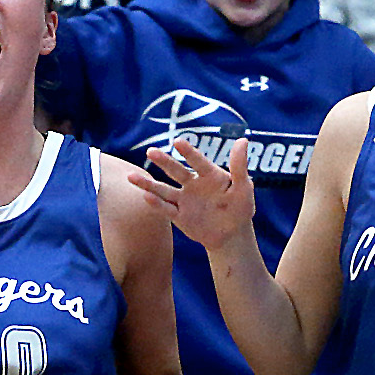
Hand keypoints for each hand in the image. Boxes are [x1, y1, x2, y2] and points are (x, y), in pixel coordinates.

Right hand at [132, 136, 255, 252]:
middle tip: (150, 151)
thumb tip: (243, 139)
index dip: (188, 153)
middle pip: (175, 171)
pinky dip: (156, 204)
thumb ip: (239, 166)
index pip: (198, 162)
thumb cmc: (241, 208)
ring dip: (148, 184)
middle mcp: (193, 184)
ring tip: (130, 177)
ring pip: (163, 190)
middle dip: (163, 162)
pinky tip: (145, 197)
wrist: (231, 235)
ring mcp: (184, 200)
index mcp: (210, 175)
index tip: (178, 142)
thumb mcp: (244, 188)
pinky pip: (165, 209)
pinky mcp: (178, 215)